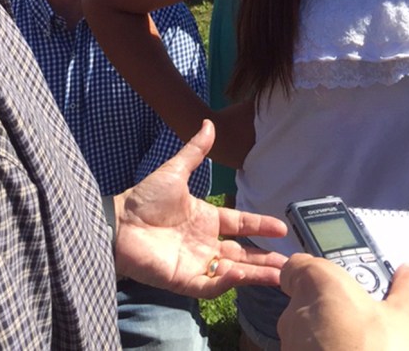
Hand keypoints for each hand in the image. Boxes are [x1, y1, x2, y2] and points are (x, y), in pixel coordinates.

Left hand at [113, 120, 285, 296]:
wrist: (120, 222)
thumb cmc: (145, 198)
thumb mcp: (175, 170)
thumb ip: (195, 151)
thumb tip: (208, 123)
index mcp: (206, 219)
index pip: (240, 224)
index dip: (261, 226)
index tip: (282, 228)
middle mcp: (205, 243)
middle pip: (242, 253)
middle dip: (265, 259)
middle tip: (289, 264)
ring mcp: (195, 263)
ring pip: (233, 272)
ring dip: (255, 274)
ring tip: (278, 276)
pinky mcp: (183, 280)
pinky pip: (210, 285)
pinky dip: (226, 282)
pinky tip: (240, 273)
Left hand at [277, 256, 408, 349]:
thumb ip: (408, 288)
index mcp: (319, 285)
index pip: (297, 265)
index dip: (316, 269)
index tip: (342, 277)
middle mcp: (296, 316)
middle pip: (306, 301)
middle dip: (331, 309)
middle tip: (365, 318)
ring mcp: (290, 349)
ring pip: (306, 335)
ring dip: (326, 339)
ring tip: (362, 346)